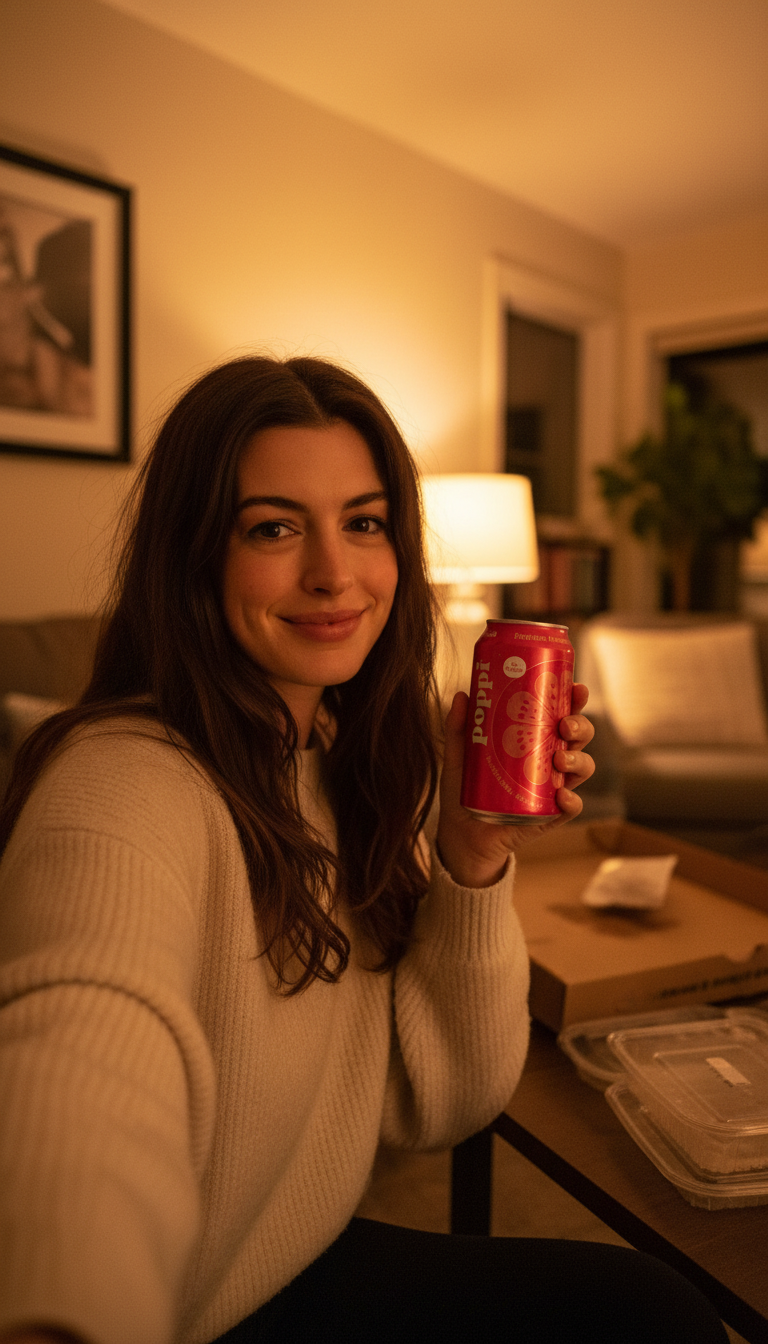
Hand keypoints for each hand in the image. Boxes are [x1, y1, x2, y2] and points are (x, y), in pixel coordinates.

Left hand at [435, 682, 594, 888]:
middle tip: (564, 724)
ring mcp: (552, 789)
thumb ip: (459, 728)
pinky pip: (571, 808)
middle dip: (581, 726)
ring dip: (578, 759)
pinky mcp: (549, 816)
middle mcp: (550, 762)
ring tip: (559, 757)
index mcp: (535, 741)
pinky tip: (561, 794)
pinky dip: (572, 800)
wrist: (461, 835)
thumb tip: (461, 695)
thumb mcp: (459, 757)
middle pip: (579, 738)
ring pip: (582, 768)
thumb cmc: (466, 790)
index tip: (576, 688)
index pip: (562, 715)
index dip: (575, 701)